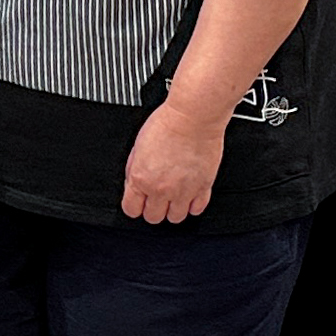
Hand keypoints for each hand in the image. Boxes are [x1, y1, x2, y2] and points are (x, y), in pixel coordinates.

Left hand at [120, 101, 224, 225]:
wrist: (193, 117)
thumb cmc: (167, 124)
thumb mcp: (137, 147)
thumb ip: (134, 170)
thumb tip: (134, 184)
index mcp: (141, 179)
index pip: (131, 210)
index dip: (134, 206)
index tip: (138, 202)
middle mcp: (161, 189)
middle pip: (153, 217)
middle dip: (153, 209)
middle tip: (156, 197)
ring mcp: (183, 191)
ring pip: (175, 218)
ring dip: (173, 209)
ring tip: (174, 196)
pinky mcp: (203, 187)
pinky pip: (197, 209)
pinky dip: (192, 206)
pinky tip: (189, 195)